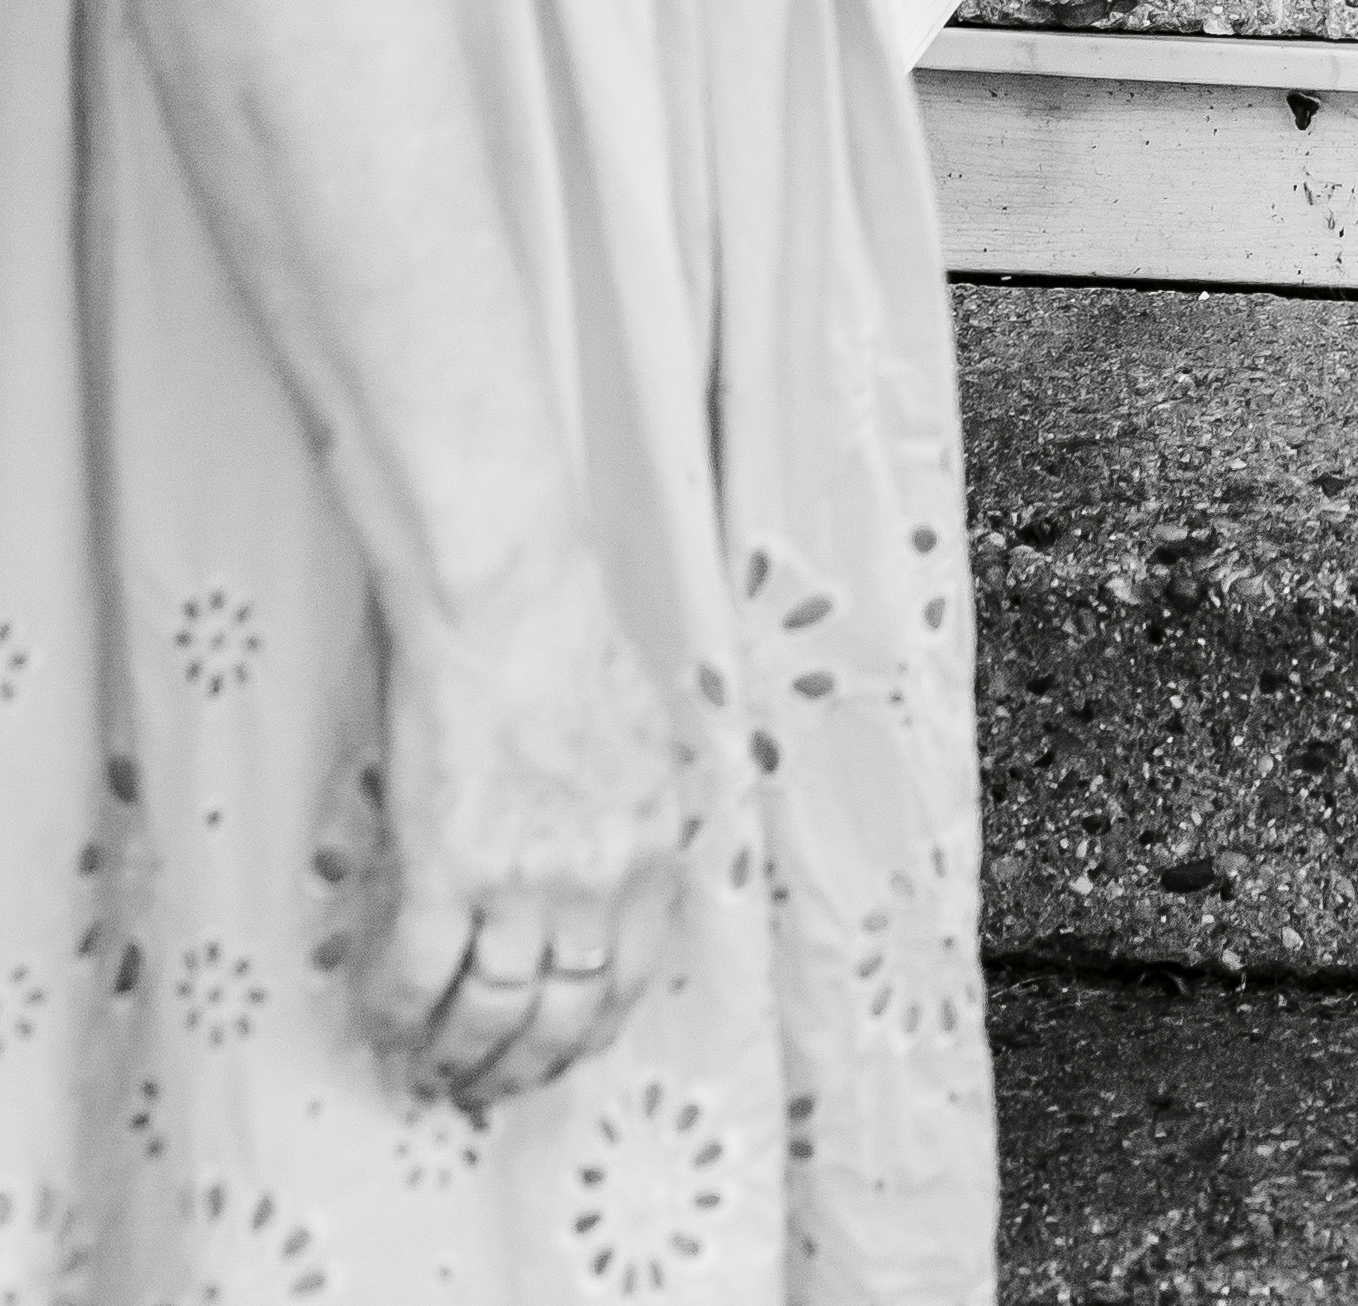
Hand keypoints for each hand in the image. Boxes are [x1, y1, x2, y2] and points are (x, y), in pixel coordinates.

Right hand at [353, 560, 688, 1116]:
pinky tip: (383, 1019)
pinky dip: (395, 1014)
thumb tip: (613, 876)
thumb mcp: (641, 744)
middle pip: (561, 1018)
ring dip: (455, 1056)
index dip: (585, 1035)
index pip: (628, 984)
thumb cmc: (567, 647)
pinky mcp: (445, 870)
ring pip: (489, 1016)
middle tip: (485, 1081)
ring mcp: (520, 882)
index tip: (555, 1052)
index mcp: (650, 848)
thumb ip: (633, 820)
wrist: (508, 602)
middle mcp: (595, 880)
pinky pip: (415, 979)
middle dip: (519, 1066)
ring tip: (430, 1066)